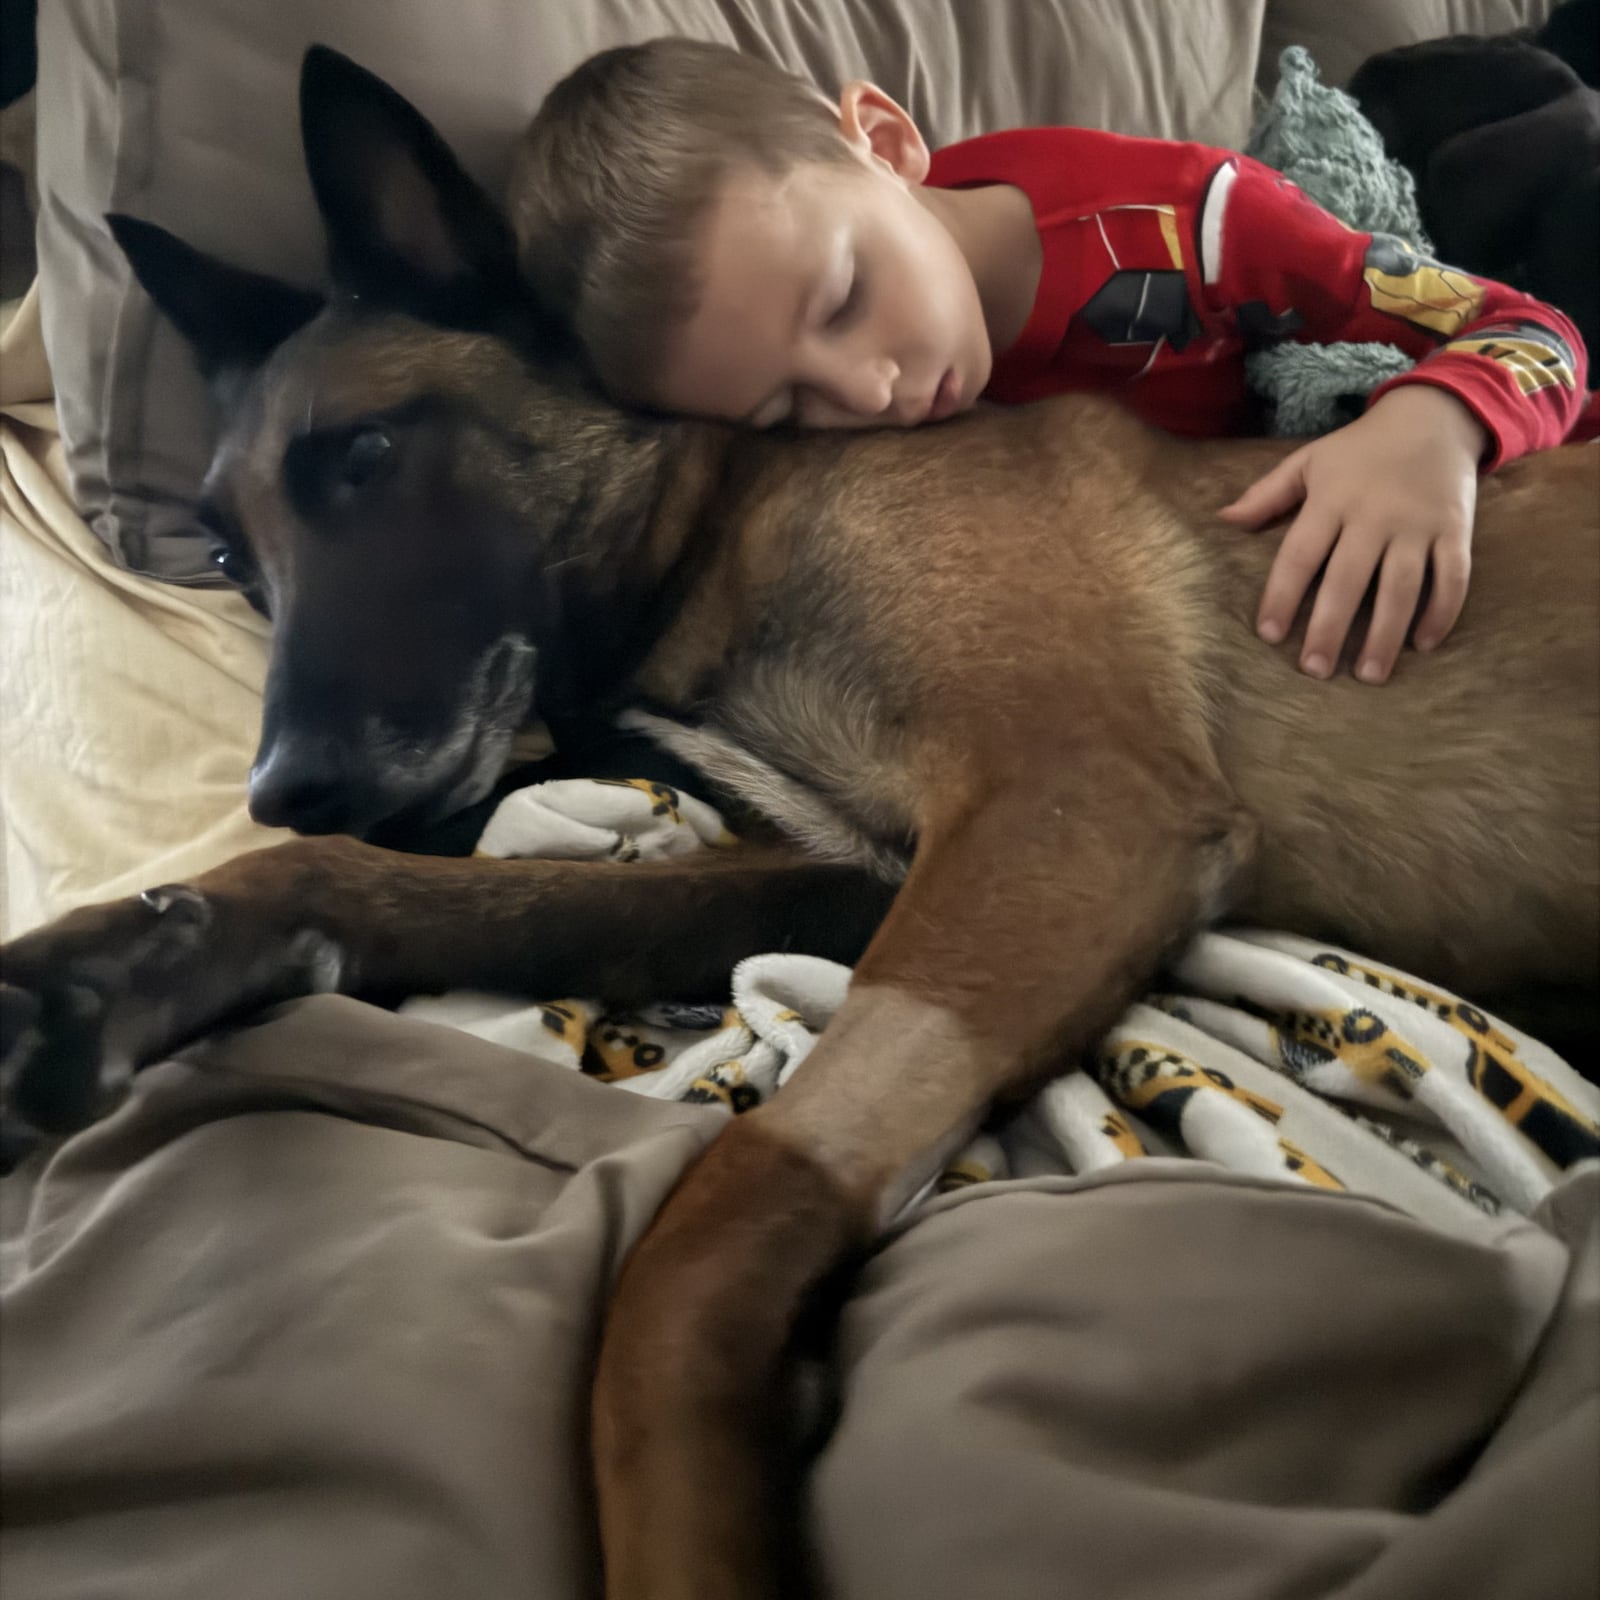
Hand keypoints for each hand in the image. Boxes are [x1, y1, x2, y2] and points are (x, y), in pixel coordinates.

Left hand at [1220, 386, 1486, 683]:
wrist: (1435, 416)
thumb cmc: (1360, 449)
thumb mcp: (1309, 461)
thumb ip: (1266, 494)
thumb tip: (1222, 520)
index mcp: (1332, 500)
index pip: (1299, 556)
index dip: (1281, 596)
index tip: (1269, 635)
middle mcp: (1375, 515)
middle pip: (1348, 581)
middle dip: (1329, 628)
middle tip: (1315, 670)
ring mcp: (1419, 525)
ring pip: (1402, 587)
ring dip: (1385, 635)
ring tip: (1368, 675)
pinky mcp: (1456, 530)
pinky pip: (1453, 577)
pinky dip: (1442, 613)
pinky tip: (1422, 646)